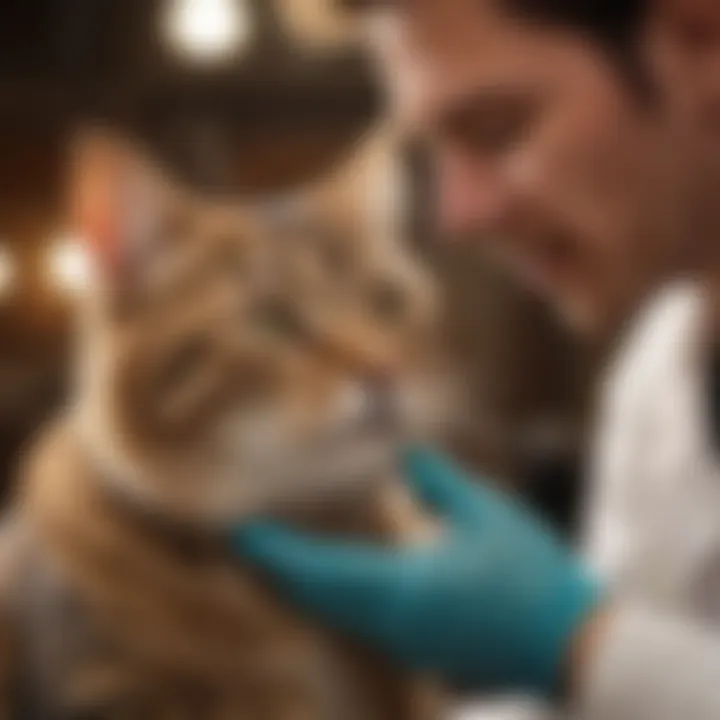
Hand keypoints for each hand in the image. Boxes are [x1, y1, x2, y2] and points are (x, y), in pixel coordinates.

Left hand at [230, 448, 602, 696]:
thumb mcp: (487, 514)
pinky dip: (332, 600)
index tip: (240, 533)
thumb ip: (439, 483)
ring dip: (302, 587)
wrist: (573, 649)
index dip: (276, 552)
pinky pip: (358, 624)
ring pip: (334, 616)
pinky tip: (332, 586)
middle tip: (247, 544)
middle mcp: (392, 625)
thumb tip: (405, 456)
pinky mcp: (421, 652)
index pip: (320, 572)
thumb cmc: (534, 578)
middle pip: (316, 599)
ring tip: (278, 561)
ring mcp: (405, 645)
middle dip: (278, 570)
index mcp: (402, 590)